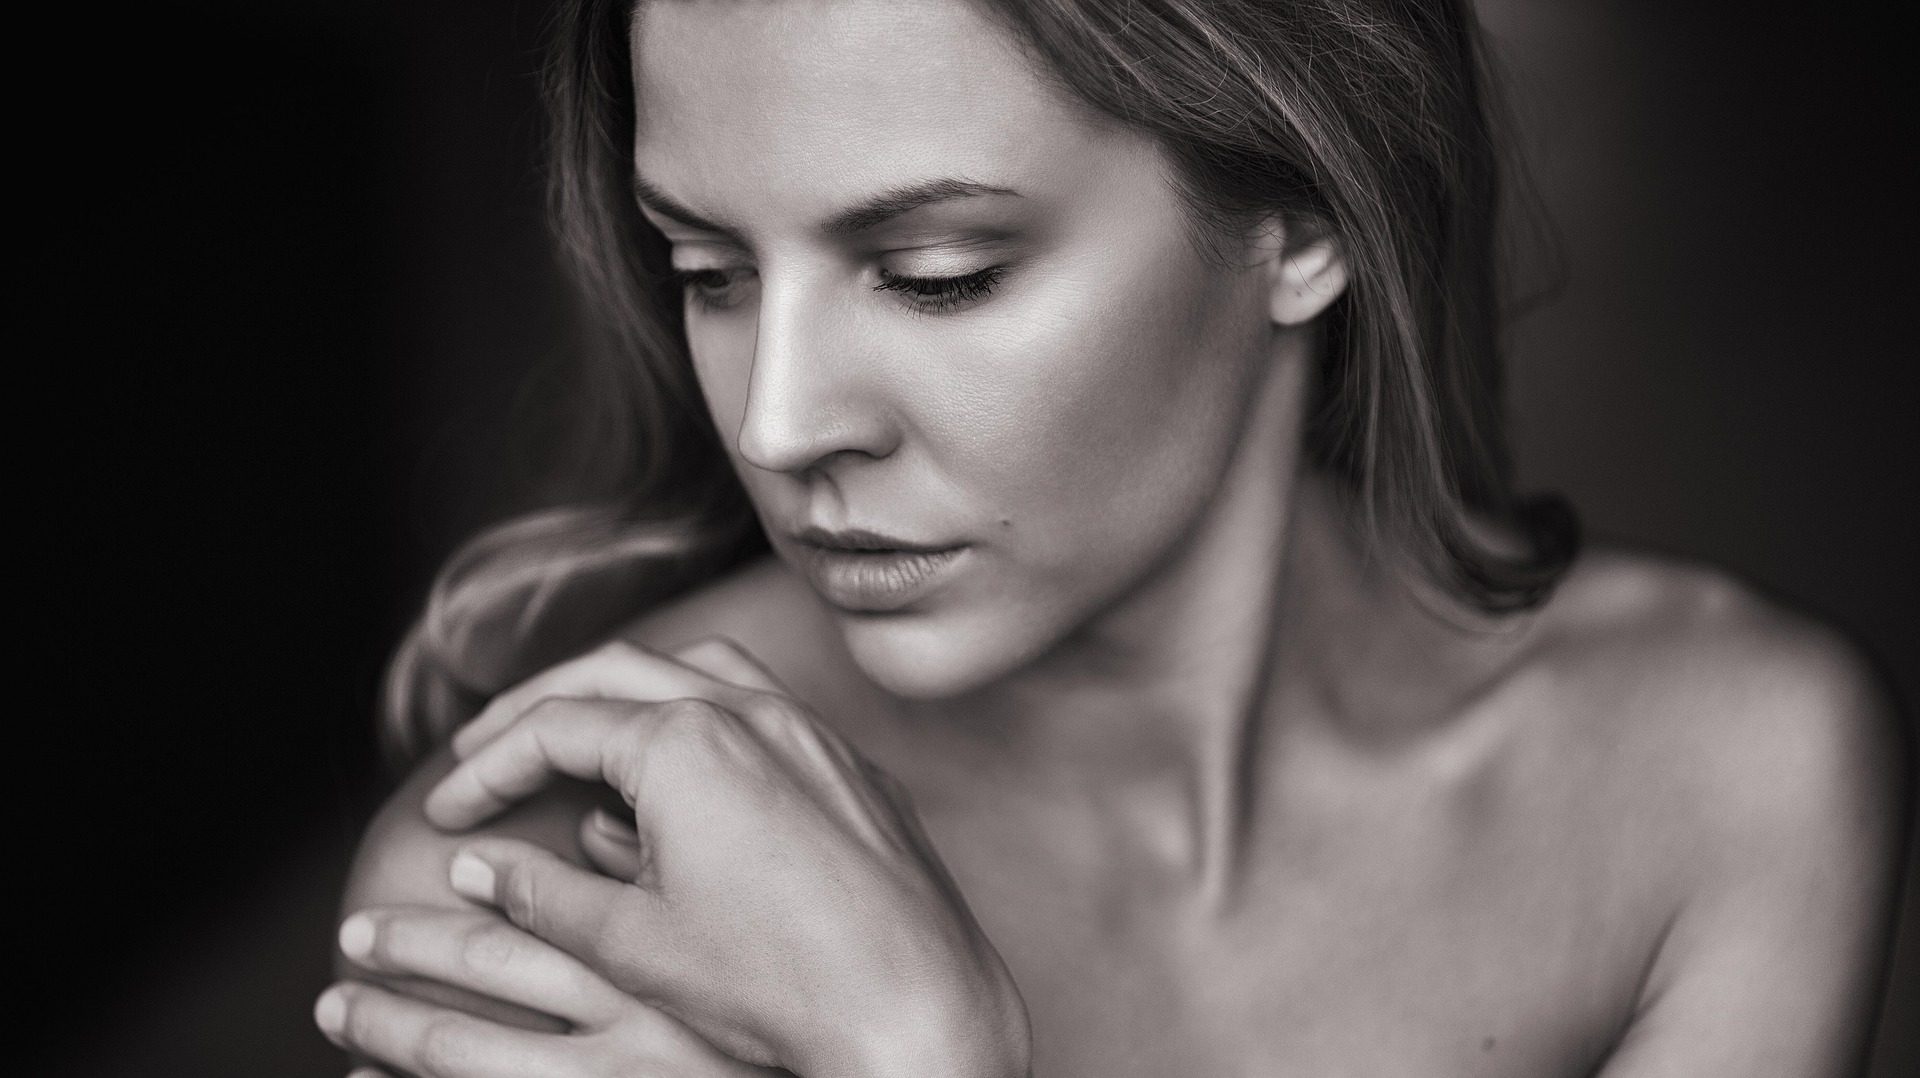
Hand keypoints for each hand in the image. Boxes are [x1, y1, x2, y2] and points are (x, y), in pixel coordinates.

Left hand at [315, 905, 785, 1076]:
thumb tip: (605, 826)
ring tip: (336, 1004)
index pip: (556, 913)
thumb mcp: (734, 965)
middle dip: (408, 945)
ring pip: (457, 1053)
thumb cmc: (785, 1032)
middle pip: (490, 969)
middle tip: (354, 932)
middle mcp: (631, 1036)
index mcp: (670, 976)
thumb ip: (672, 899)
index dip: (488, 882)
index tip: (448, 863)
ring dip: (384, 1023)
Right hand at [421, 638, 1031, 1077]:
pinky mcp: (853, 766)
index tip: (447, 811)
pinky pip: (765, 710)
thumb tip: (478, 865)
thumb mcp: (632, 944)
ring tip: (580, 733)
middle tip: (485, 750)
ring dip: (627, 690)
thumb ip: (543, 893)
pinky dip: (703, 716)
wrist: (913, 1008)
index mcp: (686, 744)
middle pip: (615, 672)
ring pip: (699, 669)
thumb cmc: (777, 983)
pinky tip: (684, 770)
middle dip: (540, 708)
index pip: (555, 729)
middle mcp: (753, 713)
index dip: (487, 768)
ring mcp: (812, 732)